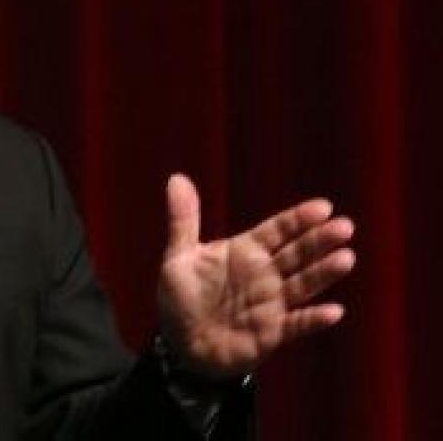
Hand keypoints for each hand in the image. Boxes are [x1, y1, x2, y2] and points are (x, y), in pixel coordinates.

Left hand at [156, 173, 355, 379]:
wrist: (180, 344)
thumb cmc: (182, 297)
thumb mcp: (179, 256)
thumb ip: (183, 220)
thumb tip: (176, 178)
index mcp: (245, 251)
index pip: (277, 231)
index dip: (298, 219)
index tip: (323, 207)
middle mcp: (264, 274)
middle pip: (296, 253)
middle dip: (319, 240)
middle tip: (345, 226)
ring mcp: (271, 303)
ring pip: (303, 284)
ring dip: (323, 273)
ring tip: (346, 258)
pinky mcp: (272, 332)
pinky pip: (297, 324)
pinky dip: (313, 319)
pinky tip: (333, 311)